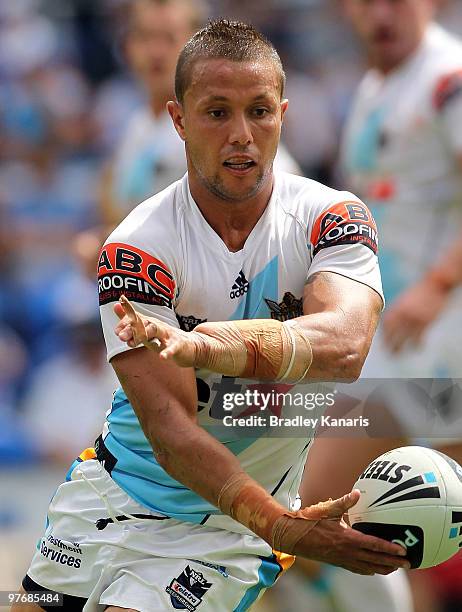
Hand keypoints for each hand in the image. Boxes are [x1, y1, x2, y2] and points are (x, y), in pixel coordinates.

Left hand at [113, 295, 196, 366]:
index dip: (125, 323)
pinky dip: (167, 352)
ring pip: (157, 330)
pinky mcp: (178, 345)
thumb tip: (115, 304)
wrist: (189, 346)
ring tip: (132, 344)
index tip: (116, 331)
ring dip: (145, 335)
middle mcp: (158, 325)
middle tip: (119, 336)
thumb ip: (130, 319)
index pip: (136, 318)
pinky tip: (162, 357)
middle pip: (143, 323)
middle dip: (131, 329)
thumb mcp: (146, 330)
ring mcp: (169, 334)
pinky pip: (172, 347)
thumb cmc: (164, 338)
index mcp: (149, 322)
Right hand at [294, 490, 409, 574]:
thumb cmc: (309, 521)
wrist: (293, 536)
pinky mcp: (337, 562)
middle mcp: (347, 552)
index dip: (389, 548)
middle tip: (409, 563)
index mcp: (346, 538)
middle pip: (375, 560)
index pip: (373, 545)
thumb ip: (344, 502)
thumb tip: (357, 492)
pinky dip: (370, 570)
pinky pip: (358, 569)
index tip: (403, 550)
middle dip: (393, 562)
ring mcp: (342, 559)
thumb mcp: (327, 509)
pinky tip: (374, 569)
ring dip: (384, 568)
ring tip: (396, 567)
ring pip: (368, 567)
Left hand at [382, 278, 449, 353]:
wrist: (435, 284)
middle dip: (388, 344)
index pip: (384, 324)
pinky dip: (417, 345)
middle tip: (388, 352)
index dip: (383, 334)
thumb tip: (391, 322)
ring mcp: (412, 319)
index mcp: (395, 307)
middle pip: (391, 334)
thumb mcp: (405, 299)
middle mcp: (401, 314)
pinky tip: (417, 348)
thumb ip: (398, 310)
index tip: (383, 340)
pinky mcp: (424, 323)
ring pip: (402, 339)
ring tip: (397, 355)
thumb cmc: (420, 291)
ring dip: (398, 349)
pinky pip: (417, 338)